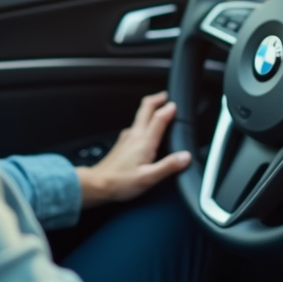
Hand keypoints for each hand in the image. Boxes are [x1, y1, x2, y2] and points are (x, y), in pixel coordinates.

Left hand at [76, 92, 190, 207]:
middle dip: (157, 99)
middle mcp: (134, 135)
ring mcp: (126, 138)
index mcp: (144, 142)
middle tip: (166, 96)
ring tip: (158, 109)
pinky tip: (145, 129)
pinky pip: (135, 126)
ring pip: (139, 116)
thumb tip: (184, 157)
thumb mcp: (148, 178)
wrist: (97, 184)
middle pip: (145, 108)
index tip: (176, 105)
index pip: (159, 118)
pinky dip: (143, 121)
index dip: (169, 109)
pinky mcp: (121, 143)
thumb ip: (168, 166)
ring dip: (150, 109)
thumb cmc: (120, 182)